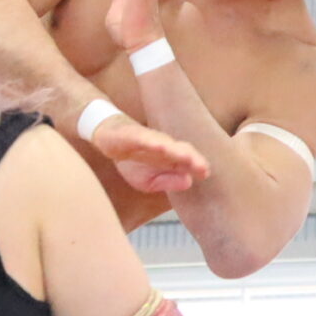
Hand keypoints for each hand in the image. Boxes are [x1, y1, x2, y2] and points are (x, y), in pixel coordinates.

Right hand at [91, 113, 206, 194]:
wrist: (109, 140)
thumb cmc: (133, 162)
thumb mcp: (149, 181)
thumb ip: (169, 182)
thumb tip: (189, 181)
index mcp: (171, 157)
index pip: (188, 160)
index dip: (197, 166)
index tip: (206, 174)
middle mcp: (164, 144)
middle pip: (181, 150)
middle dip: (193, 158)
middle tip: (203, 168)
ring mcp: (148, 138)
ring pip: (165, 143)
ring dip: (176, 150)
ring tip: (187, 157)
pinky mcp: (131, 134)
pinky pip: (143, 138)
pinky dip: (152, 141)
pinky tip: (161, 146)